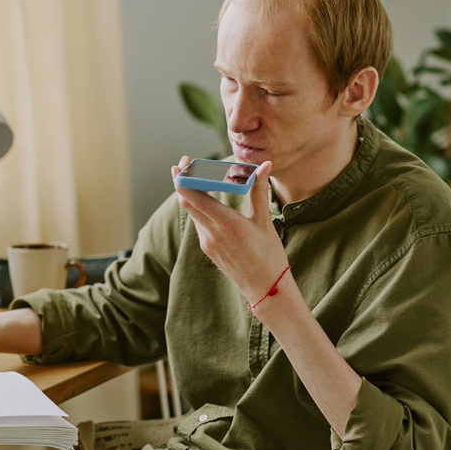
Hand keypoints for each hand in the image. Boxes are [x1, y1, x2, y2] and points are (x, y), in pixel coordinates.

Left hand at [171, 156, 289, 303]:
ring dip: (188, 193)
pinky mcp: (208, 248)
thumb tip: (265, 165)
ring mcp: (207, 241)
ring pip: (191, 212)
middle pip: (186, 201)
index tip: (183, 162)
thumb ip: (259, 190)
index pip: (194, 196)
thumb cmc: (269, 254)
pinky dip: (197, 207)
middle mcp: (212, 233)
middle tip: (184, 163)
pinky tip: (203, 198)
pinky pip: (198, 222)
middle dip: (182, 180)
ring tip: (193, 176)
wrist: (265, 288)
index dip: (184, 177)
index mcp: (227, 223)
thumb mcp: (264, 221)